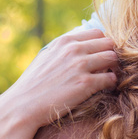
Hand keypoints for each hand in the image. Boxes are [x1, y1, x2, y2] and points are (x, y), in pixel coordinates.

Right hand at [0, 28, 118, 128]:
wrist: (23, 105)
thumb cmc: (34, 84)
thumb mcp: (47, 57)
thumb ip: (64, 49)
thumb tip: (81, 45)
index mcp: (64, 41)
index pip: (98, 33)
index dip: (103, 45)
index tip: (101, 56)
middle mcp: (73, 49)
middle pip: (109, 43)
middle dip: (111, 55)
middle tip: (109, 68)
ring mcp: (80, 66)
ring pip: (113, 58)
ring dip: (114, 68)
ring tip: (108, 78)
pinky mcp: (85, 84)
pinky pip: (111, 78)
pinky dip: (111, 83)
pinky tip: (105, 89)